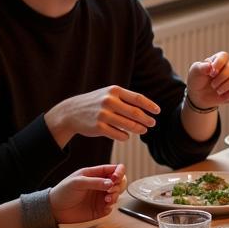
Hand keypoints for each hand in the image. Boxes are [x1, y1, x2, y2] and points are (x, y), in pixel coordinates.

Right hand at [45, 87, 159, 147]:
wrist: (71, 112)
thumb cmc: (96, 102)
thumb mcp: (109, 94)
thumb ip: (126, 99)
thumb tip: (147, 108)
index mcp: (114, 91)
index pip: (137, 98)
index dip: (150, 106)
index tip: (158, 111)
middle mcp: (109, 101)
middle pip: (135, 112)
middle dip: (146, 119)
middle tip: (152, 123)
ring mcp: (103, 115)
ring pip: (128, 125)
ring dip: (138, 128)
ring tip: (143, 130)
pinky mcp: (98, 127)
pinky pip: (118, 134)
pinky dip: (125, 136)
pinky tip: (127, 136)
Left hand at [49, 164, 126, 223]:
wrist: (54, 209)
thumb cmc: (63, 192)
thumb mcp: (78, 182)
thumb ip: (95, 182)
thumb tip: (111, 183)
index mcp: (95, 174)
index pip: (114, 169)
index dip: (119, 172)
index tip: (116, 178)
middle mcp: (100, 185)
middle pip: (119, 182)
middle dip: (118, 185)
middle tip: (110, 191)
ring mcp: (100, 197)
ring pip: (116, 194)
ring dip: (115, 196)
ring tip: (107, 199)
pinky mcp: (99, 209)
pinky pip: (111, 207)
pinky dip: (111, 206)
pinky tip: (105, 206)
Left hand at [187, 51, 228, 109]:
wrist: (200, 96)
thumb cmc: (198, 80)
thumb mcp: (195, 72)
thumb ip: (201, 67)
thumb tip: (210, 66)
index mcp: (220, 59)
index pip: (224, 56)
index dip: (219, 64)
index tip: (210, 74)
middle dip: (223, 76)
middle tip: (213, 85)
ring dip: (227, 85)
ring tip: (218, 91)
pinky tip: (223, 97)